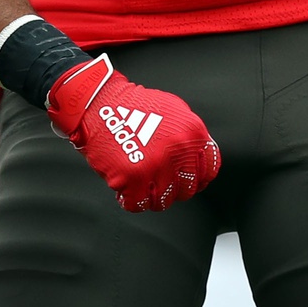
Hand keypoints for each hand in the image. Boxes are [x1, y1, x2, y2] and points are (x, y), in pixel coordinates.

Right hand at [46, 54, 219, 212]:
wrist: (99, 102)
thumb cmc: (133, 106)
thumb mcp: (174, 110)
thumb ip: (191, 136)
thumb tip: (199, 160)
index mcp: (192, 134)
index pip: (208, 171)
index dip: (197, 178)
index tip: (187, 179)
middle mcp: (177, 151)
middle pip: (186, 189)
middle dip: (173, 187)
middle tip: (159, 179)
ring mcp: (155, 166)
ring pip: (163, 201)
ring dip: (152, 196)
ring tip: (142, 183)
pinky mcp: (131, 177)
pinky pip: (137, 204)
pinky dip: (131, 199)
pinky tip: (126, 187)